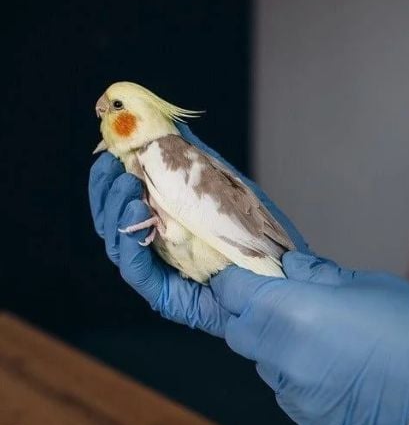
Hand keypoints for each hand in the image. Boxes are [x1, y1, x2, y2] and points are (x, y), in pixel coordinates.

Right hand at [88, 124, 307, 335]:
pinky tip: (136, 214)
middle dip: (107, 190)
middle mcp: (159, 246)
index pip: (127, 198)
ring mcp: (161, 272)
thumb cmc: (262, 238)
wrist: (286, 280)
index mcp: (169, 221)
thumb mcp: (231, 191)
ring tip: (127, 185)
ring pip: (119, 243)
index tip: (110, 149)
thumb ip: (200, 163)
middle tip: (111, 166)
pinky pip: (136, 271)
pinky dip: (130, 242)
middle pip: (114, 220)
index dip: (113, 176)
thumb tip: (174, 128)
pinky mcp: (166, 296)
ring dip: (114, 210)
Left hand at [210, 252, 408, 424]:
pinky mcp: (310, 420)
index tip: (239, 275)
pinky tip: (333, 368)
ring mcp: (295, 395)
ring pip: (264, 364)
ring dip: (277, 347)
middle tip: (280, 303)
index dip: (231, 280)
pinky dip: (298, 375)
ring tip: (319, 339)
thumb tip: (288, 268)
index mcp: (292, 314)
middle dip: (249, 314)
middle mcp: (283, 358)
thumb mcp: (365, 284)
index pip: (232, 292)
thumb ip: (316, 275)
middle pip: (238, 331)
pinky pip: (288, 391)